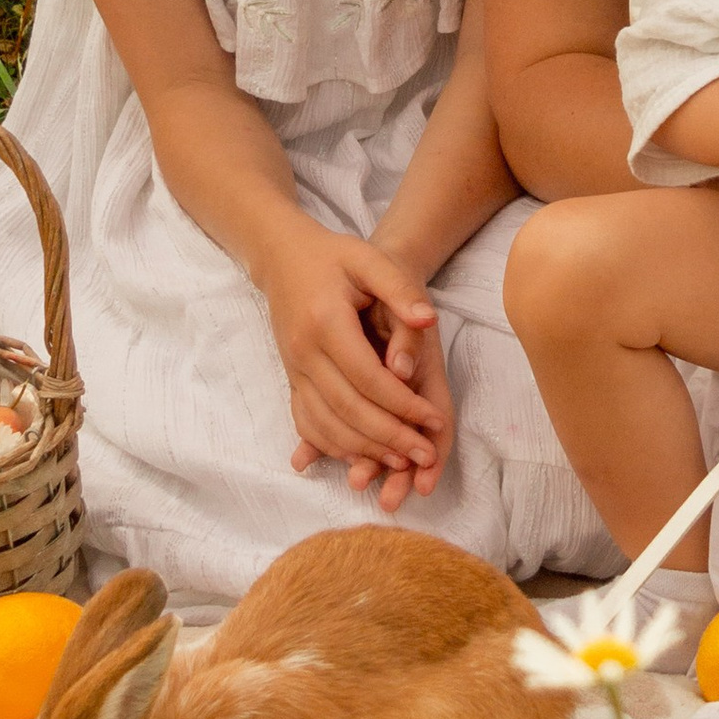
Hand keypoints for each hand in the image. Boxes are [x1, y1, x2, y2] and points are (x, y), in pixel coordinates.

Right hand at [267, 225, 454, 509]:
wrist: (283, 258)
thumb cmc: (334, 257)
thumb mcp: (370, 259)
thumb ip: (400, 289)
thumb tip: (428, 322)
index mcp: (326, 323)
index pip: (368, 378)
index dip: (404, 404)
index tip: (435, 420)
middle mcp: (304, 352)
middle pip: (348, 409)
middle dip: (390, 437)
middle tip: (425, 455)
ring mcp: (293, 369)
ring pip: (326, 424)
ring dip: (364, 449)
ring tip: (402, 461)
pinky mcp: (290, 379)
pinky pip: (307, 422)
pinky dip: (333, 444)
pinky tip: (362, 455)